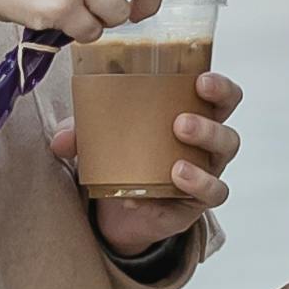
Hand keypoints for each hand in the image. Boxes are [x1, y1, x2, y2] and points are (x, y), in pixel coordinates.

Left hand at [78, 69, 242, 268]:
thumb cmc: (124, 155)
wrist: (120, 208)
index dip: (221, 88)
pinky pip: (199, 203)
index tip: (201, 80)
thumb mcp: (103, 138)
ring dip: (200, 171)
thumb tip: (59, 139)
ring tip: (175, 166)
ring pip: (220, 174)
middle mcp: (207, 149)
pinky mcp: (191, 208)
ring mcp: (204, 178)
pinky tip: (145, 197)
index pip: (224, 98)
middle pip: (228, 135)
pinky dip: (178, 199)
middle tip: (180, 123)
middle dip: (209, 128)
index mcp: (194, 116)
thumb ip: (82, 133)